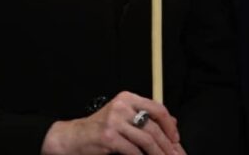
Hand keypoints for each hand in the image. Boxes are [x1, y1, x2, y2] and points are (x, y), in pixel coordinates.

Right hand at [40, 91, 186, 154]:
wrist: (72, 137)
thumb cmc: (100, 128)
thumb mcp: (123, 117)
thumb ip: (146, 117)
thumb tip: (173, 122)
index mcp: (127, 98)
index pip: (157, 108)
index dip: (170, 125)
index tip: (176, 138)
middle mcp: (121, 106)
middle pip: (153, 126)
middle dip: (167, 143)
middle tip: (175, 154)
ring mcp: (114, 121)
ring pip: (146, 139)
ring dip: (158, 153)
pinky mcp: (109, 137)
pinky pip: (133, 150)